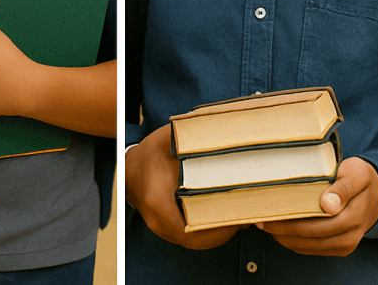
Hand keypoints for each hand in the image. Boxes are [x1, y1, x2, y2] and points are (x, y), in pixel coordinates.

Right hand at [125, 123, 242, 249]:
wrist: (131, 164)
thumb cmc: (154, 150)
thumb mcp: (173, 140)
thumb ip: (196, 139)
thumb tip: (228, 135)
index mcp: (158, 201)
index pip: (192, 232)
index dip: (219, 230)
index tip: (240, 216)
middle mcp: (157, 220)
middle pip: (197, 240)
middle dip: (224, 232)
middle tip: (246, 216)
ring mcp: (160, 227)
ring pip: (195, 241)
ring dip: (218, 233)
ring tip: (240, 216)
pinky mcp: (165, 228)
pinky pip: (190, 236)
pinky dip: (208, 231)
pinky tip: (225, 217)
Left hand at [256, 156, 377, 255]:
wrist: (377, 194)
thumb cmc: (362, 178)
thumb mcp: (357, 173)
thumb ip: (343, 187)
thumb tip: (328, 204)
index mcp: (354, 216)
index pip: (318, 224)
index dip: (291, 221)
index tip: (271, 212)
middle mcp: (350, 235)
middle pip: (310, 237)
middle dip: (282, 230)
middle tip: (260, 220)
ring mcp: (345, 244)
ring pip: (309, 247)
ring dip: (285, 239)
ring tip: (266, 225)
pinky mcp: (340, 248)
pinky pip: (313, 249)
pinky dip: (295, 243)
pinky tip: (280, 232)